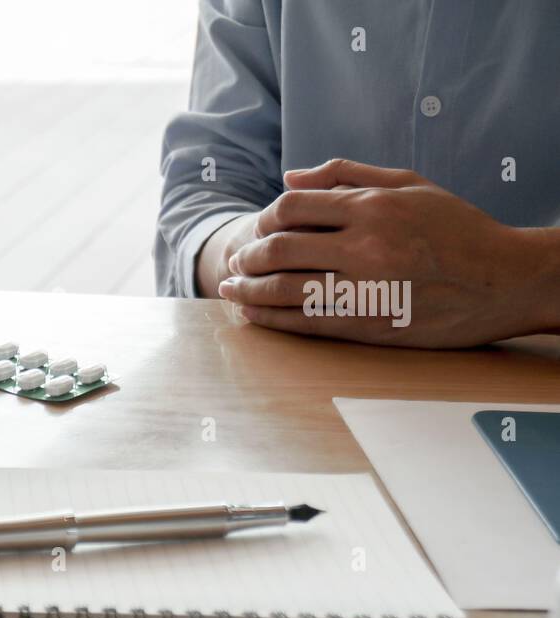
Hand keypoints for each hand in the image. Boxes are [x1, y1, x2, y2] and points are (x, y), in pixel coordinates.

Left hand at [217, 159, 559, 347]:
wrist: (504, 280)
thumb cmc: (456, 228)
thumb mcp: (409, 184)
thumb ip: (346, 175)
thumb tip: (287, 176)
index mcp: (373, 208)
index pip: (291, 208)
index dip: (264, 219)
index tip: (258, 228)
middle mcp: (365, 247)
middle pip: (279, 249)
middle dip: (247, 257)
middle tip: (235, 262)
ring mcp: (366, 289)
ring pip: (284, 290)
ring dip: (248, 291)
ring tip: (231, 289)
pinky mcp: (369, 325)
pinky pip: (305, 323)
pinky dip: (271, 319)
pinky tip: (252, 314)